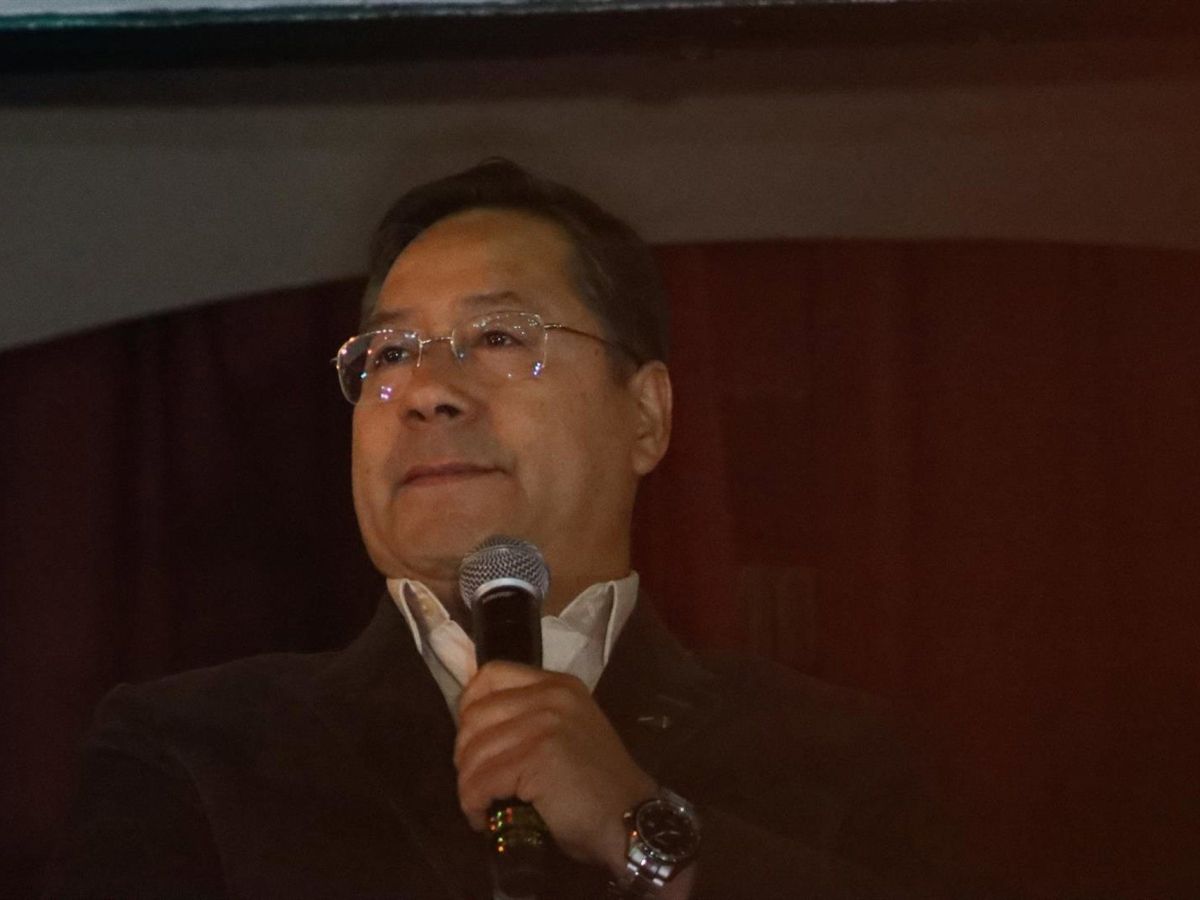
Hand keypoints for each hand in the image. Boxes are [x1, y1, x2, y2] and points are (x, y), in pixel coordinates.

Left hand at [454, 661, 656, 872]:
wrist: (632, 820)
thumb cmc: (598, 787)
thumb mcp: (568, 732)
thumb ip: (531, 718)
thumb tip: (475, 729)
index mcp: (559, 686)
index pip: (492, 674)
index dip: (469, 705)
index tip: (470, 738)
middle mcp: (551, 696)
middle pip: (475, 715)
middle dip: (465, 754)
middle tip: (476, 782)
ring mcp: (545, 725)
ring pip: (474, 753)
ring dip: (468, 785)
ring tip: (480, 805)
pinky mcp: (537, 758)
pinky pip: (481, 781)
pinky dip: (474, 804)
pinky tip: (485, 818)